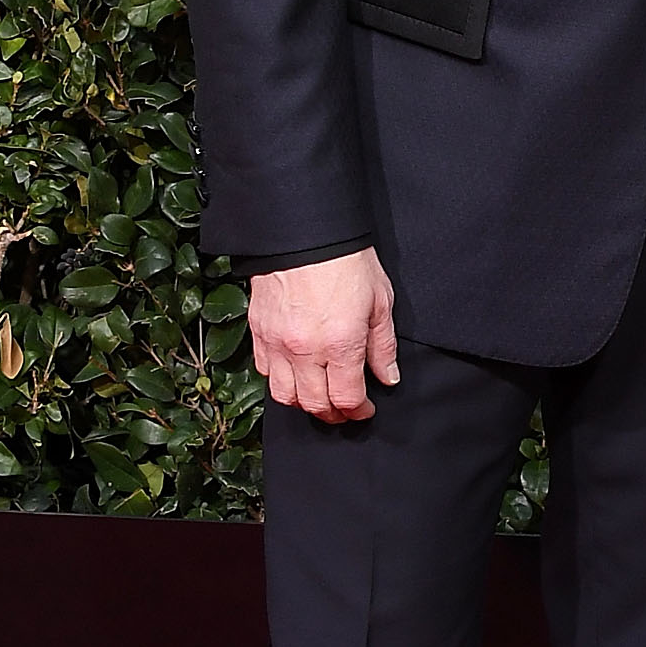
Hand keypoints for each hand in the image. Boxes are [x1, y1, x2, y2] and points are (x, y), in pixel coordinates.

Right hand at [249, 248, 398, 422]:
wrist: (305, 232)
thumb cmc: (346, 261)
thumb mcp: (380, 301)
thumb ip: (382, 346)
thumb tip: (387, 377)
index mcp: (340, 343)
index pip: (347, 398)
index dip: (359, 411)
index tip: (366, 409)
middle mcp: (305, 349)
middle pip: (315, 404)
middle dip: (333, 414)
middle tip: (345, 410)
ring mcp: (277, 342)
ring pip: (284, 395)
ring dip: (304, 402)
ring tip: (320, 396)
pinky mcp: (259, 331)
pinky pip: (264, 371)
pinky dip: (280, 380)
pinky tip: (295, 372)